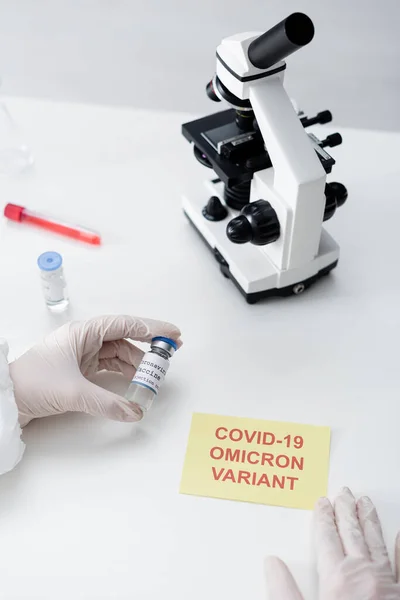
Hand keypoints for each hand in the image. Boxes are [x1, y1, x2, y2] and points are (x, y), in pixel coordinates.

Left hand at [9, 314, 181, 426]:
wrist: (6, 398)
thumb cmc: (30, 383)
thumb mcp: (72, 392)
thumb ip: (107, 403)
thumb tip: (134, 411)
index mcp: (83, 333)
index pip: (125, 325)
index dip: (151, 329)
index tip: (172, 334)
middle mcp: (85, 340)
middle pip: (125, 340)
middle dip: (148, 350)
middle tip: (168, 358)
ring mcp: (83, 356)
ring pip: (119, 356)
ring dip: (137, 366)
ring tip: (153, 377)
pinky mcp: (80, 371)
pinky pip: (110, 369)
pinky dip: (124, 376)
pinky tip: (135, 384)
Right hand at [265, 488, 399, 599]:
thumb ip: (284, 592)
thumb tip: (272, 564)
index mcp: (338, 578)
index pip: (327, 538)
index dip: (323, 518)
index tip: (322, 503)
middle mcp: (364, 574)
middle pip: (352, 534)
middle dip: (346, 512)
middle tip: (344, 494)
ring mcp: (387, 582)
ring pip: (376, 542)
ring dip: (369, 521)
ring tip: (366, 504)